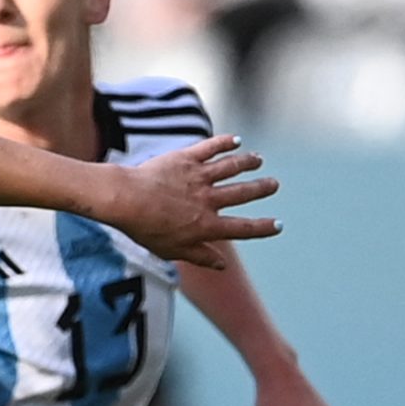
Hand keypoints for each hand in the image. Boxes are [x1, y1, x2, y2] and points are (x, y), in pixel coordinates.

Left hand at [104, 138, 277, 267]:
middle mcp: (208, 200)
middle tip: (274, 184)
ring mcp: (198, 177)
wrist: (125, 200)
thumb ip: (199, 256)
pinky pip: (209, 148)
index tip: (278, 225)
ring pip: (230, 168)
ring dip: (247, 163)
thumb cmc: (145, 229)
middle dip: (261, 189)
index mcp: (207, 226)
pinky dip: (224, 143)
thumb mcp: (173, 251)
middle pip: (242, 193)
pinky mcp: (185, 159)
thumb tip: (222, 264)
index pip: (243, 228)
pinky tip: (235, 140)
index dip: (263, 228)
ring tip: (258, 160)